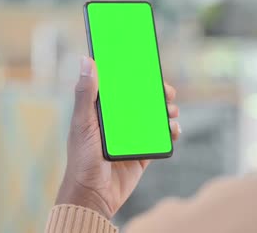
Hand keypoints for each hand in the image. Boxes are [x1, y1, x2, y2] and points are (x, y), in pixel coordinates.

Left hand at [56, 56, 180, 219]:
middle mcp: (119, 121)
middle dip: (157, 94)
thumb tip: (86, 60)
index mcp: (103, 111)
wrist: (94, 196)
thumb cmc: (82, 159)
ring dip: (167, 111)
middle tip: (167, 92)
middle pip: (143, 100)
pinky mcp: (143, 152)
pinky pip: (161, 138)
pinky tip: (173, 130)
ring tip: (171, 112)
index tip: (149, 67)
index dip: (136, 76)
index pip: (121, 87)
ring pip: (155, 117)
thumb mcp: (83, 123)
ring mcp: (132, 137)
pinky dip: (171, 131)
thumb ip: (86, 93)